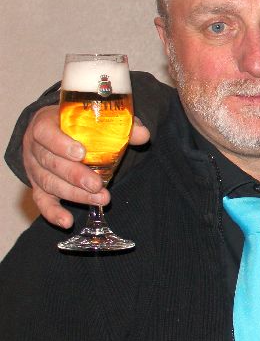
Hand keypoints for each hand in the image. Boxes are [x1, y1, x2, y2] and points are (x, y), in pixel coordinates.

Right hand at [24, 105, 150, 228]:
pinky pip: (42, 201)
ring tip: (100, 199)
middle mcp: (35, 147)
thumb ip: (119, 125)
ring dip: (75, 194)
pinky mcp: (38, 187)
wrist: (59, 132)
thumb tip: (144, 134)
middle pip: (50, 163)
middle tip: (97, 184)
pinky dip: (53, 213)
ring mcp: (34, 168)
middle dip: (75, 176)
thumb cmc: (79, 124)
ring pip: (49, 183)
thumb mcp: (95, 119)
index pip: (45, 132)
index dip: (60, 143)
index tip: (81, 153)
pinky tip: (67, 222)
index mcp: (45, 123)